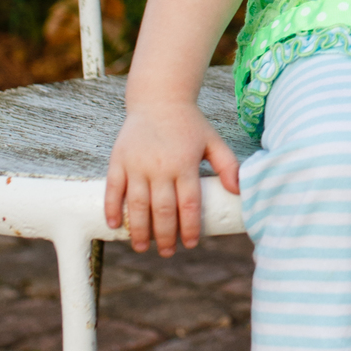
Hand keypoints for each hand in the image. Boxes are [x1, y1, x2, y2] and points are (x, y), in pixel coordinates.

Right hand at [104, 102, 241, 255]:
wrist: (158, 98)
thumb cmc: (189, 124)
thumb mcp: (213, 141)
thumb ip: (228, 165)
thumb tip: (239, 190)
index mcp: (184, 163)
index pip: (188, 204)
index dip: (190, 228)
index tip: (191, 244)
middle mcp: (160, 166)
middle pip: (163, 210)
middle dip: (165, 236)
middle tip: (167, 252)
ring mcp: (137, 163)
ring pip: (137, 204)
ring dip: (139, 230)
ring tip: (143, 247)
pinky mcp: (118, 159)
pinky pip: (113, 188)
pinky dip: (112, 208)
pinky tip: (114, 225)